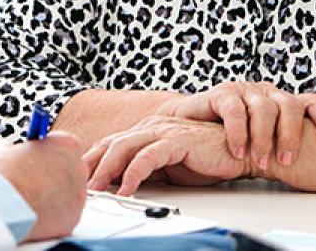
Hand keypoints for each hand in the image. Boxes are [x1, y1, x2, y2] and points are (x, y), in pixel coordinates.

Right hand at [0, 131, 87, 241]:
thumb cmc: (2, 175)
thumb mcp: (3, 150)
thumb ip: (15, 149)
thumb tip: (9, 150)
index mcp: (66, 144)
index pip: (64, 147)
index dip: (48, 156)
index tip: (37, 162)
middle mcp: (79, 168)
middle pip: (71, 171)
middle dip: (55, 177)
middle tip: (34, 183)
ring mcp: (78, 195)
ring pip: (69, 196)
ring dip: (54, 198)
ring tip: (30, 201)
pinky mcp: (73, 218)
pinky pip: (65, 216)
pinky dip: (52, 216)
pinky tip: (34, 214)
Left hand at [84, 116, 252, 195]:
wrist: (239, 153)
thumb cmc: (206, 159)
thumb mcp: (167, 168)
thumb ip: (144, 171)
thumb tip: (119, 185)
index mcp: (146, 131)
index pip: (110, 144)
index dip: (91, 161)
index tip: (75, 179)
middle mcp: (151, 126)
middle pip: (111, 143)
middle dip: (91, 165)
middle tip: (78, 186)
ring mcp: (163, 130)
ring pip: (124, 147)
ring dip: (107, 169)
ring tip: (97, 189)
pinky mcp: (176, 139)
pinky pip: (148, 156)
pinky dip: (134, 173)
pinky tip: (128, 188)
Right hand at [158, 81, 315, 170]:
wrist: (190, 127)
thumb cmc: (231, 139)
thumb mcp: (264, 142)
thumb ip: (283, 146)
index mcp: (282, 103)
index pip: (311, 102)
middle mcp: (267, 94)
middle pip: (290, 106)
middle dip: (291, 135)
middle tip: (286, 160)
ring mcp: (245, 91)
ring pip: (265, 108)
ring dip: (264, 138)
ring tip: (259, 160)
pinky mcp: (223, 93)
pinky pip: (235, 111)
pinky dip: (238, 133)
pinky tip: (237, 150)